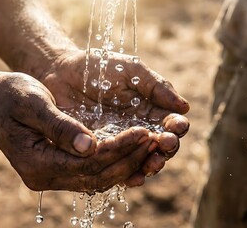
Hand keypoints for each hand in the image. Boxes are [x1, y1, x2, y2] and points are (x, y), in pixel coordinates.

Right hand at [0, 72, 157, 191]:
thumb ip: (60, 126)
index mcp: (36, 162)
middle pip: (95, 176)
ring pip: (95, 178)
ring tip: (150, 146)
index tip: (143, 132)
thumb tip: (89, 146)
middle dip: (128, 159)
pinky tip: (131, 152)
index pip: (88, 162)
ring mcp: (49, 176)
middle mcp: (43, 176)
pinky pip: (89, 174)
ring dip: (124, 164)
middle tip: (155, 140)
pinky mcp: (55, 170)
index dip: (118, 149)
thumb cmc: (11, 95)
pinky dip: (111, 164)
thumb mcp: (34, 104)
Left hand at [41, 49, 189, 175]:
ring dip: (150, 165)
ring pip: (140, 161)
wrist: (62, 74)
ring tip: (152, 163)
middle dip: (166, 149)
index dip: (177, 127)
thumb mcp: (131, 71)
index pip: (169, 124)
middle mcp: (137, 131)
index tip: (177, 126)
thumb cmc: (99, 68)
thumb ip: (156, 86)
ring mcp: (119, 144)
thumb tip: (184, 107)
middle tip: (166, 145)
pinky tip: (132, 177)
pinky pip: (115, 169)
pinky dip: (126, 177)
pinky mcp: (99, 154)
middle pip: (160, 147)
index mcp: (149, 111)